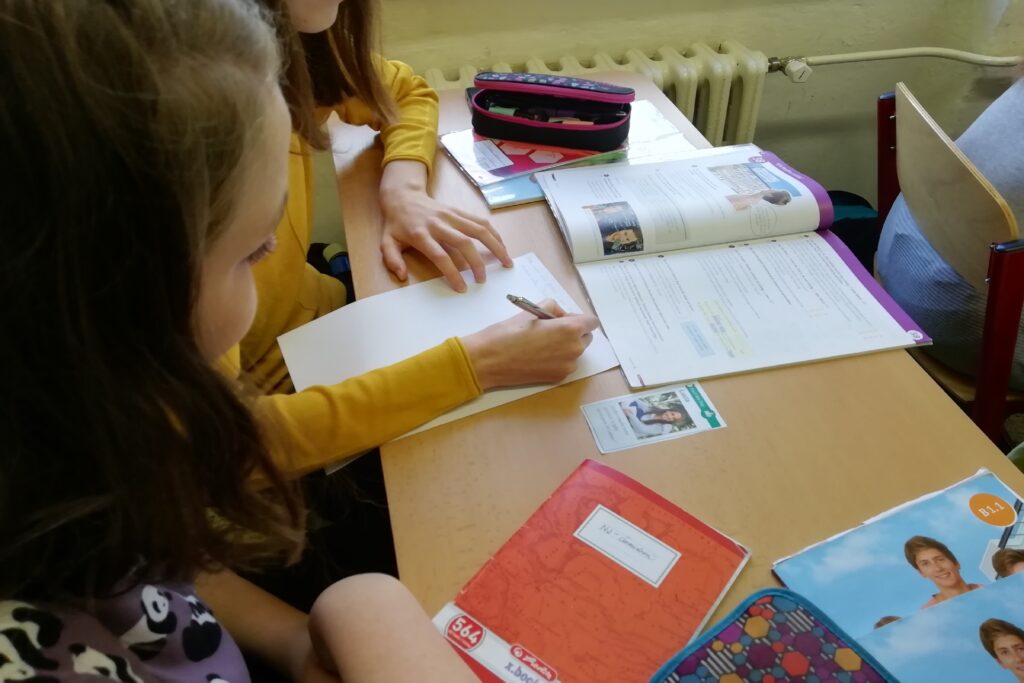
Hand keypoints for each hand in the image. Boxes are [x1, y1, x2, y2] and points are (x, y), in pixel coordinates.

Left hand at [379, 160, 511, 291]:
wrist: (402, 196)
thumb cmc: (396, 223)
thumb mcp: (386, 242)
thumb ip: (392, 260)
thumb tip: (402, 277)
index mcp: (420, 234)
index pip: (440, 255)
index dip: (452, 272)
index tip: (462, 288)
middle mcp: (438, 224)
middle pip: (463, 242)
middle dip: (477, 262)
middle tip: (483, 280)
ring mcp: (451, 215)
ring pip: (477, 229)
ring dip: (494, 245)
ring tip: (506, 262)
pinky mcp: (458, 210)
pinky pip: (479, 220)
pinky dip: (493, 233)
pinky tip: (501, 246)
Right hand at [460, 299, 600, 389]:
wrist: (490, 361)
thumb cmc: (508, 333)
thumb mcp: (531, 311)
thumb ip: (552, 308)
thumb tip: (561, 316)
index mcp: (570, 329)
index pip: (592, 322)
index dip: (578, 318)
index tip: (563, 319)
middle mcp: (574, 349)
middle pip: (586, 337)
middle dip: (574, 332)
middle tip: (550, 331)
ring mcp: (568, 366)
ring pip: (575, 351)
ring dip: (565, 346)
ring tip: (541, 344)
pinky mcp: (558, 378)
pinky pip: (566, 364)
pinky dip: (558, 359)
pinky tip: (538, 357)